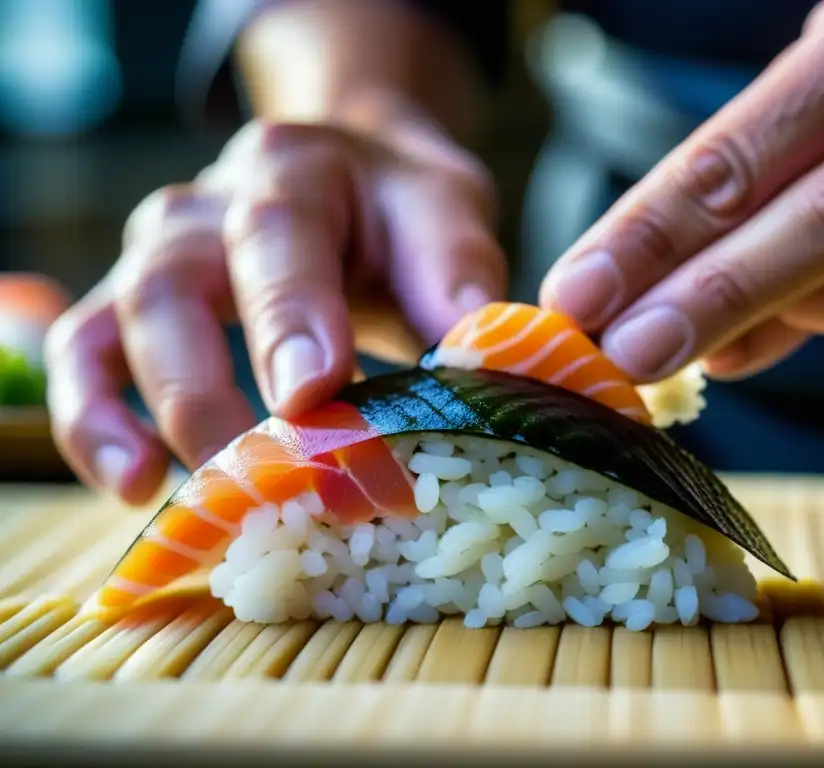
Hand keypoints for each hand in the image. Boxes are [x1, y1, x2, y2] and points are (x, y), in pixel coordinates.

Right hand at [46, 108, 505, 503]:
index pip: (278, 232)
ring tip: (185, 496)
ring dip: (146, 414)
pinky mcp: (132, 302)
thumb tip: (472, 357)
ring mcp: (158, 253)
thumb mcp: (446, 210)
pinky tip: (133, 484)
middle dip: (206, 384)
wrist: (354, 177)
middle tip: (257, 470)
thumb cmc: (399, 207)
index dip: (289, 315)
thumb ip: (454, 270)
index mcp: (294, 169)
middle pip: (174, 285)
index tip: (314, 393)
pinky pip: (85, 353)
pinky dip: (95, 420)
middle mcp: (206, 206)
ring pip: (118, 322)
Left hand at [540, 0, 823, 381]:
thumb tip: (706, 347)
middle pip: (762, 188)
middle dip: (669, 280)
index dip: (638, 229)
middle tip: (603, 347)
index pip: (721, 147)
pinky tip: (766, 342)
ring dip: (731, 310)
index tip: (571, 294)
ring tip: (656, 356)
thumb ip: (767, 238)